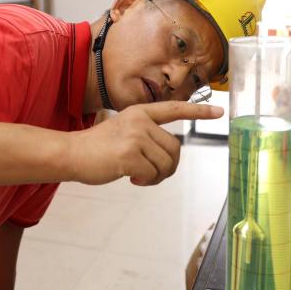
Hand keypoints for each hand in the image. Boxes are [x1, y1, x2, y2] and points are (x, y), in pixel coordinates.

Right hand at [67, 102, 222, 185]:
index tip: (219, 111)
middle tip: (150, 174)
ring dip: (156, 176)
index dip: (198, 110)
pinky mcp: (130, 154)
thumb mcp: (123, 132)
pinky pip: (153, 173)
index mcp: (139, 112)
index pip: (174, 108)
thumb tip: (167, 155)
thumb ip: (146, 136)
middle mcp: (140, 121)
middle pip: (175, 148)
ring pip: (166, 163)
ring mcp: (135, 136)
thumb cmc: (96, 148)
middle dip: (168, 166)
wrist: (71, 153)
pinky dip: (145, 181)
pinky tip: (130, 178)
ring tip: (139, 176)